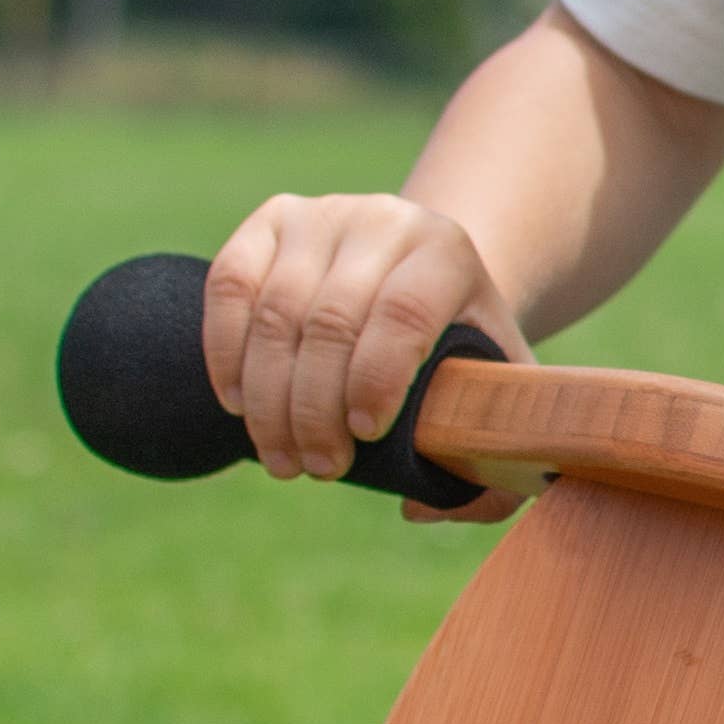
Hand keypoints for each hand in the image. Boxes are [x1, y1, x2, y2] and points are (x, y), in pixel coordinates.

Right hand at [201, 193, 519, 486]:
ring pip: (275, 311)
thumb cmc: (460, 346)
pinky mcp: (269, 221)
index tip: (365, 437)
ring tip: (279, 458)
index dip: (377, 380)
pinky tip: (237, 403)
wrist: (420, 271)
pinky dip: (225, 352)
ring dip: (268, 399)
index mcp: (447, 254)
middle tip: (318, 470)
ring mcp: (321, 215)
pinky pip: (230, 285)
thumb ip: (495, 467)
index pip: (404, 313)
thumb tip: (419, 508)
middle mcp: (383, 220)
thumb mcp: (498, 392)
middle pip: (332, 321)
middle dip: (316, 410)